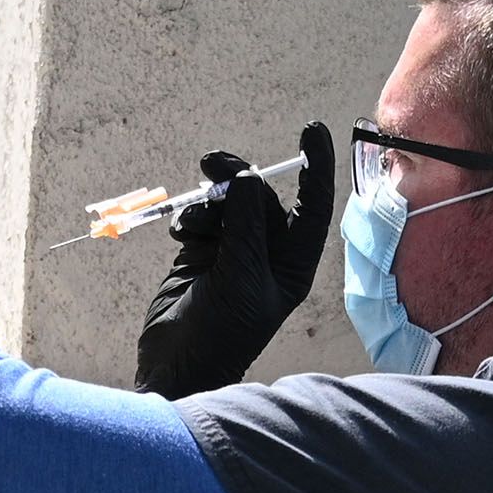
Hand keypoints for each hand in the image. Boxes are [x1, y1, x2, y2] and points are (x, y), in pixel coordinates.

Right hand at [132, 122, 335, 397]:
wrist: (177, 363)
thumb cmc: (221, 331)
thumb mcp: (241, 275)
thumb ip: (244, 223)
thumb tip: (244, 177)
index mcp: (292, 262)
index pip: (312, 206)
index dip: (316, 167)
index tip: (311, 130)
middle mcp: (267, 252)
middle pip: (259, 196)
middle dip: (236, 178)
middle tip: (210, 162)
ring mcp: (232, 250)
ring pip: (226, 202)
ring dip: (207, 205)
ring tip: (191, 228)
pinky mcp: (201, 251)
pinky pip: (200, 216)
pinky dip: (191, 218)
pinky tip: (182, 235)